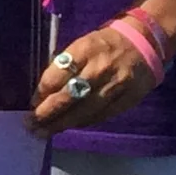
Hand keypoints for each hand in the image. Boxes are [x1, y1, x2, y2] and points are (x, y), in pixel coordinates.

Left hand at [30, 24, 157, 133]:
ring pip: (85, 109)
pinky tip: (71, 126)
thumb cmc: (104, 44)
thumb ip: (65, 66)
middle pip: (69, 95)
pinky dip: (85, 122)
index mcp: (84, 50)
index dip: (41, 92)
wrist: (144, 43)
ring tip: (46, 131)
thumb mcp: (81, 45)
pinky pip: (103, 115)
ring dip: (63, 123)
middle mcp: (100, 68)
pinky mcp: (130, 98)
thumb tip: (43, 92)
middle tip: (32, 125)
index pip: (57, 75)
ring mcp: (117, 84)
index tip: (31, 104)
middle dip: (48, 113)